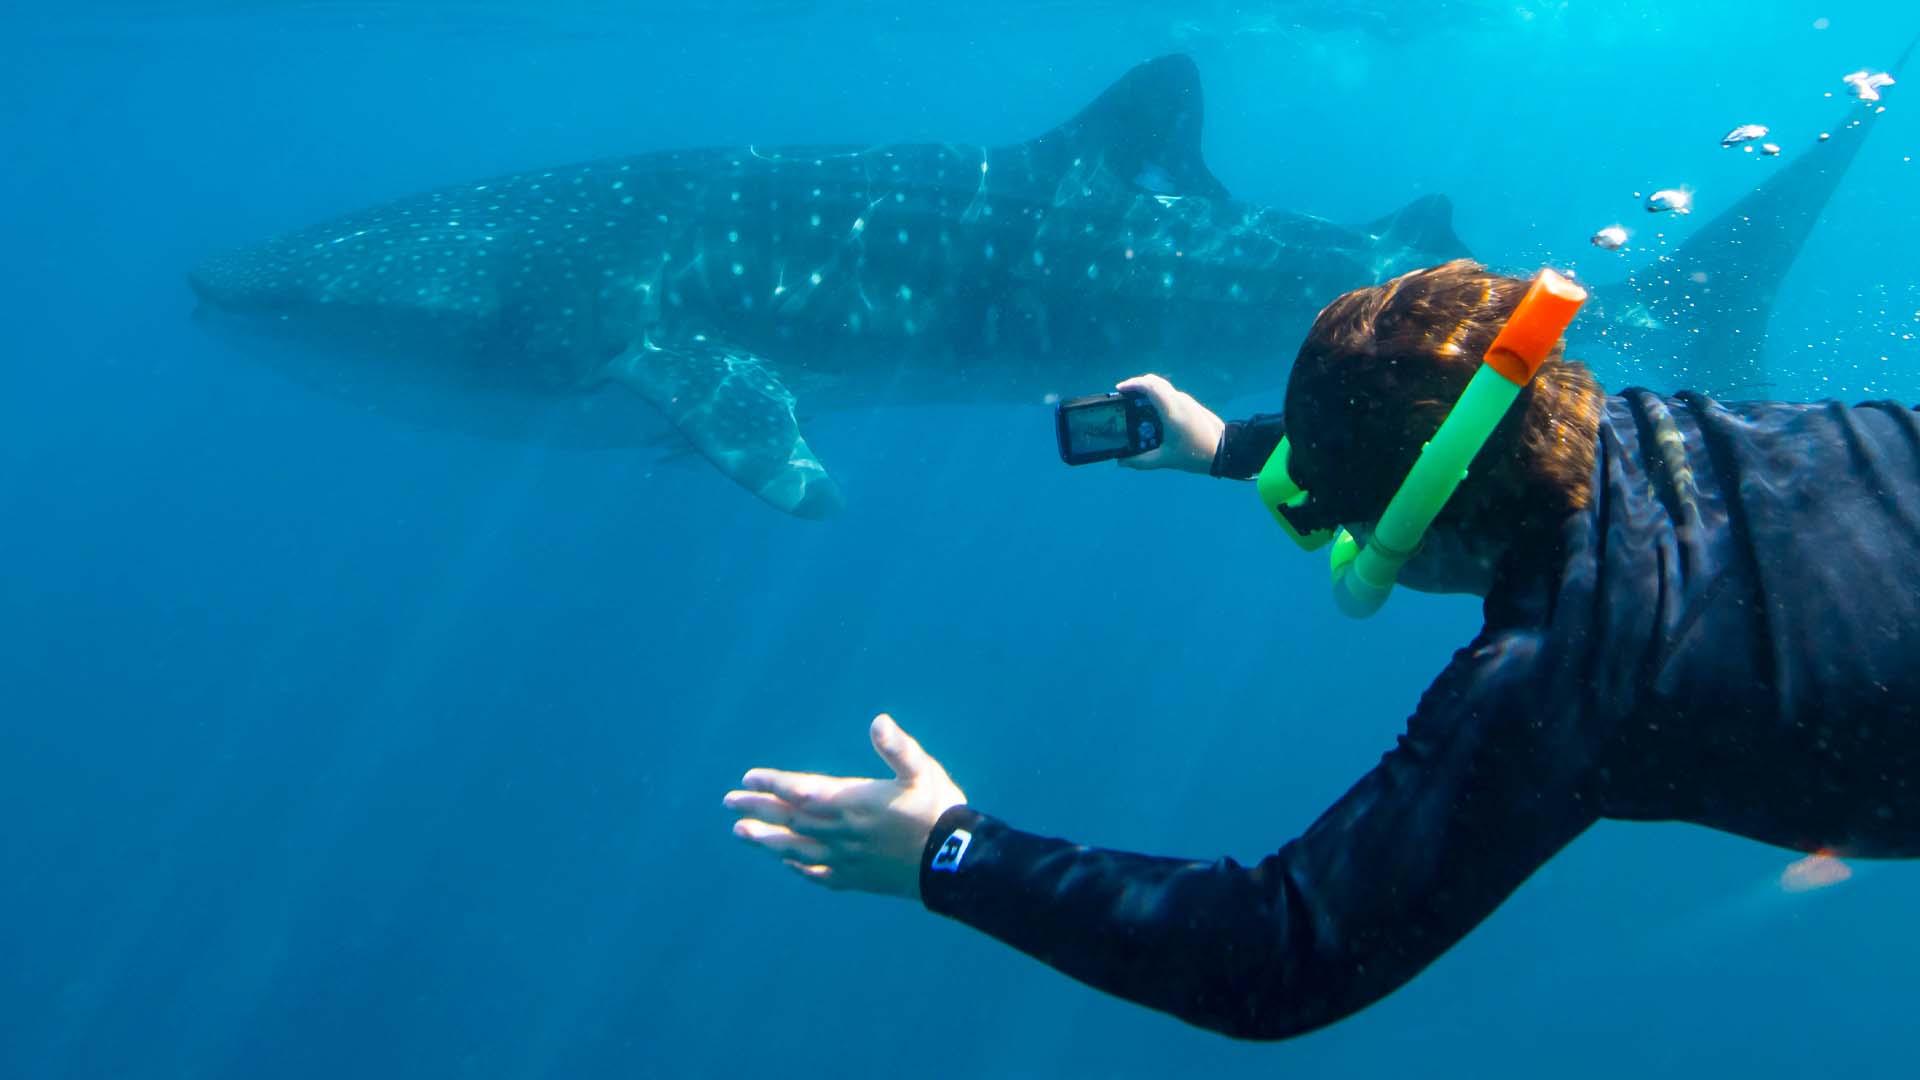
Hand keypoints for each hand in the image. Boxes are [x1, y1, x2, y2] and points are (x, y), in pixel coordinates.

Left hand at [724, 714, 966, 899]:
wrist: (954, 863)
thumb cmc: (938, 811)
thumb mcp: (922, 772)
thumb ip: (898, 748)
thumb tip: (878, 721)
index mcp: (851, 802)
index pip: (801, 791)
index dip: (773, 784)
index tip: (748, 779)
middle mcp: (840, 831)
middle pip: (789, 820)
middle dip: (757, 810)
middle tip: (727, 804)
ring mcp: (846, 858)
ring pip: (795, 849)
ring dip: (766, 840)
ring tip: (740, 833)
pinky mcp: (856, 880)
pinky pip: (819, 874)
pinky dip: (799, 868)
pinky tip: (788, 864)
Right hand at [1114, 373, 1225, 473]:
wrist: (1226, 450)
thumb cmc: (1196, 454)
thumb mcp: (1165, 459)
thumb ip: (1141, 461)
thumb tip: (1121, 462)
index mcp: (1171, 410)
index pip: (1149, 386)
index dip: (1132, 384)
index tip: (1120, 389)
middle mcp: (1179, 400)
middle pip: (1155, 382)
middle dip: (1137, 384)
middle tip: (1125, 395)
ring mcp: (1187, 401)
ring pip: (1164, 387)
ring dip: (1148, 390)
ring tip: (1136, 403)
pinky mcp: (1192, 405)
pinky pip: (1171, 394)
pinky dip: (1158, 396)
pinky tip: (1153, 412)